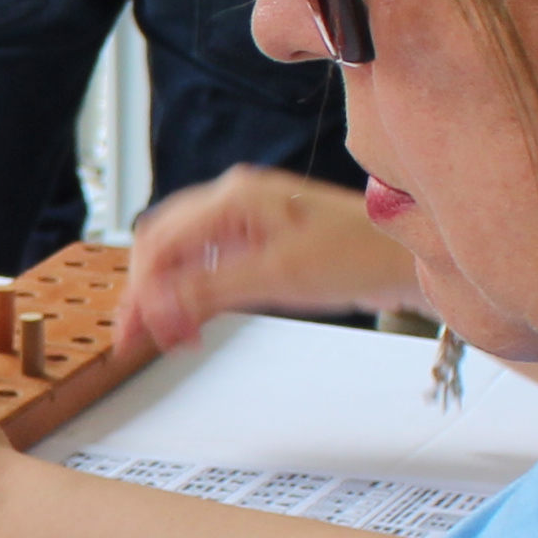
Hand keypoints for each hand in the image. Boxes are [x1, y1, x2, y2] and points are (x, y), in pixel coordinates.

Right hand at [124, 166, 417, 355]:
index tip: (134, 333)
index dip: (141, 292)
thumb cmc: (356, 256)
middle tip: (139, 339)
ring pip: (179, 250)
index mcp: (234, 199)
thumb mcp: (277, 278)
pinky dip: (190, 289)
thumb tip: (156, 307)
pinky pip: (205, 258)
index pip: (161, 243)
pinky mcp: (257, 234)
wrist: (403, 256)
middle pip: (161, 242)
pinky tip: (191, 317)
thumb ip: (209, 290)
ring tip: (166, 335)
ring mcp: (244, 214)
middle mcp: (232, 198)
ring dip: (165, 292)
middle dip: (145, 291)